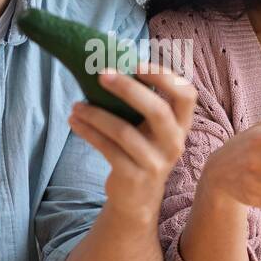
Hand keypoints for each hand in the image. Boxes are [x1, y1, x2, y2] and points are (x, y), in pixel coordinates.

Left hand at [66, 64, 196, 220]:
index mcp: (181, 124)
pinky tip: (74, 121)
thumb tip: (113, 63)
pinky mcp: (134, 176)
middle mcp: (174, 143)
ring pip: (124, 132)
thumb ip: (144, 102)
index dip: (165, 76)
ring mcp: (155, 162)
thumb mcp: (151, 129)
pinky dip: (88, 132)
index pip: (186, 94)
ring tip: (76, 105)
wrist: (137, 198)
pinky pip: (107, 149)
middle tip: (101, 74)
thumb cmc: (141, 150)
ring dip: (96, 114)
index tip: (136, 64)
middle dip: (128, 88)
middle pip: (157, 110)